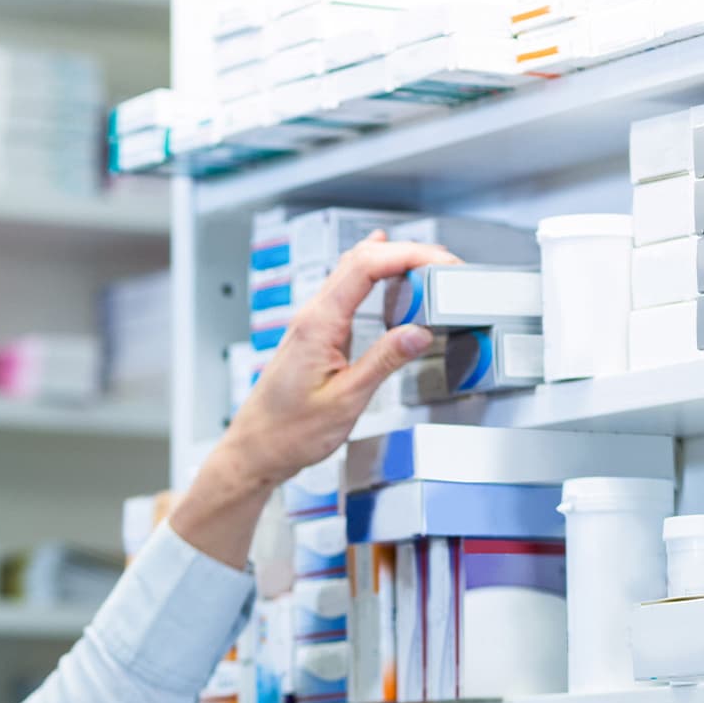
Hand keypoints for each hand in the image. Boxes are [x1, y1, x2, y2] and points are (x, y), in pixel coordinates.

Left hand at [170, 234, 458, 567]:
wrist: (256, 449)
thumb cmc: (289, 433)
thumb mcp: (346, 401)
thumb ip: (383, 362)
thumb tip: (420, 331)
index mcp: (318, 324)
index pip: (366, 265)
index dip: (408, 254)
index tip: (442, 263)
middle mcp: (312, 316)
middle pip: (361, 258)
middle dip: (407, 253)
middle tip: (447, 267)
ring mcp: (312, 323)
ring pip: (353, 271)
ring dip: (393, 262)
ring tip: (431, 272)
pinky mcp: (316, 335)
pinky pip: (347, 291)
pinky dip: (375, 277)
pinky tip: (391, 276)